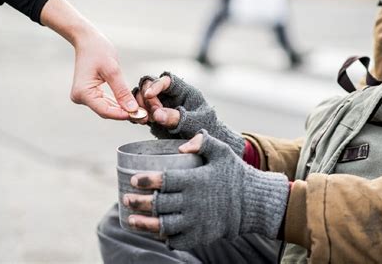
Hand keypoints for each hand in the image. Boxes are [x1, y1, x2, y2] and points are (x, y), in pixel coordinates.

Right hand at [40, 0, 138, 119]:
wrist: (86, 40)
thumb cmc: (98, 50)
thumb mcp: (113, 70)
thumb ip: (122, 91)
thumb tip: (132, 110)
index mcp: (83, 93)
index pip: (105, 111)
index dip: (123, 115)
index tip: (140, 115)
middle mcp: (80, 97)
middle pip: (106, 111)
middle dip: (125, 113)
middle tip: (145, 116)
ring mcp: (83, 96)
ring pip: (106, 108)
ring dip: (123, 110)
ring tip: (141, 112)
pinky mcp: (89, 93)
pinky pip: (105, 102)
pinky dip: (117, 104)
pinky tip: (131, 105)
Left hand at [122, 130, 289, 249]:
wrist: (254, 203)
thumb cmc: (235, 174)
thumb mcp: (222, 152)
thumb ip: (203, 142)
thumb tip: (182, 144)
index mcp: (195, 181)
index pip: (164, 180)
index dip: (147, 181)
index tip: (134, 180)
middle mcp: (193, 203)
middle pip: (159, 204)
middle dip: (139, 203)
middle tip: (127, 199)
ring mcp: (196, 222)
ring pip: (163, 225)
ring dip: (144, 224)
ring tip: (131, 220)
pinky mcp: (201, 235)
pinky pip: (177, 239)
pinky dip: (164, 237)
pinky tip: (155, 232)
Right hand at [134, 72, 244, 155]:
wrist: (205, 144)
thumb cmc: (204, 128)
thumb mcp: (194, 123)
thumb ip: (177, 118)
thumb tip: (157, 114)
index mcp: (183, 90)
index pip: (167, 80)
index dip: (156, 85)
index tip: (149, 95)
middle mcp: (169, 95)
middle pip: (150, 85)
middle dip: (147, 98)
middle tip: (151, 115)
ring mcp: (160, 104)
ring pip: (141, 96)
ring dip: (139, 106)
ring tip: (144, 119)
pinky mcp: (153, 115)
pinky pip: (139, 110)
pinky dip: (136, 114)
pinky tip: (138, 121)